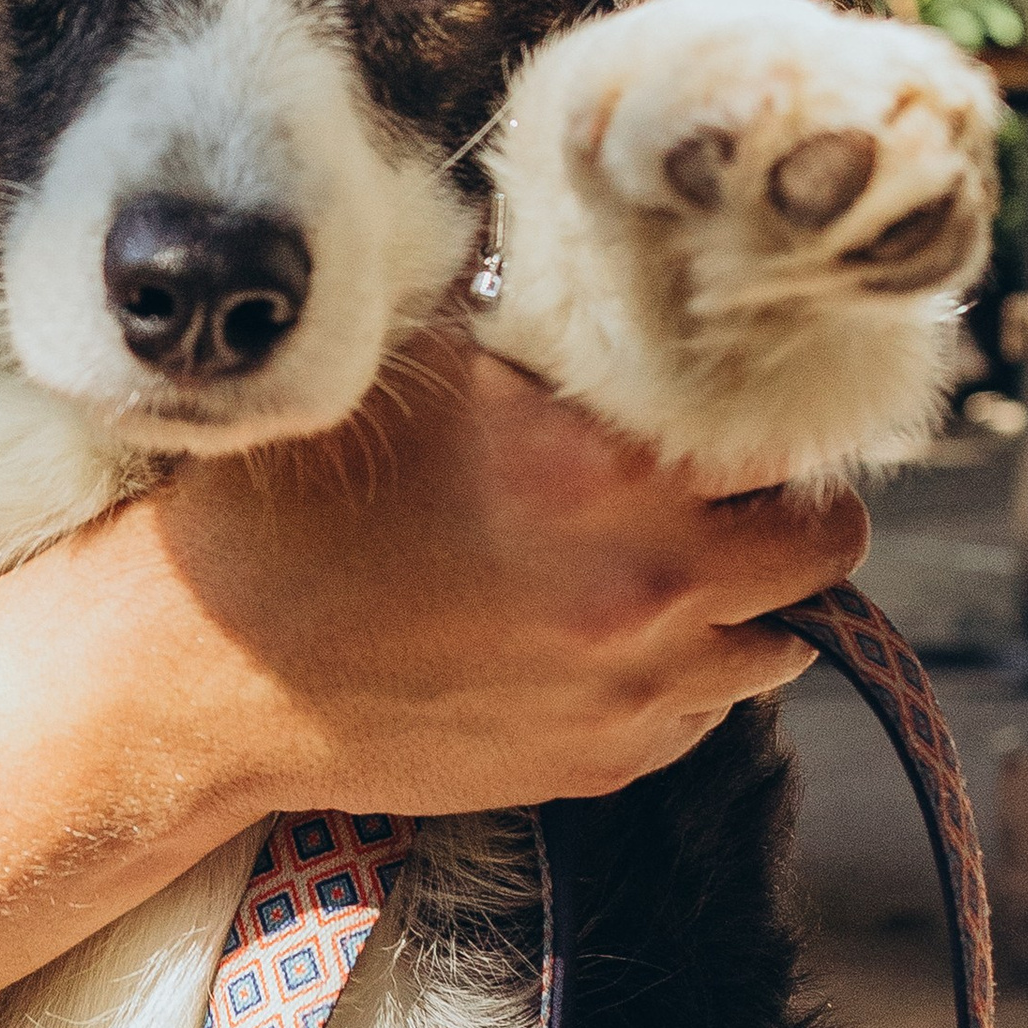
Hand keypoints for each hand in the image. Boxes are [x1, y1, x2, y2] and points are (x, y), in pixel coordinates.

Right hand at [114, 334, 865, 823]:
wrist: (205, 673)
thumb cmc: (288, 504)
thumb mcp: (402, 370)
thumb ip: (527, 327)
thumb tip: (603, 263)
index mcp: (603, 465)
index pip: (785, 430)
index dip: (774, 407)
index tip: (745, 401)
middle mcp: (643, 583)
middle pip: (822, 545)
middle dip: (791, 507)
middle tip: (739, 484)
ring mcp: (628, 689)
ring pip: (780, 641)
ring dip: (750, 599)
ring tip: (678, 563)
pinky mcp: (598, 764)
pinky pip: (704, 717)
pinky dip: (684, 675)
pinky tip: (608, 634)